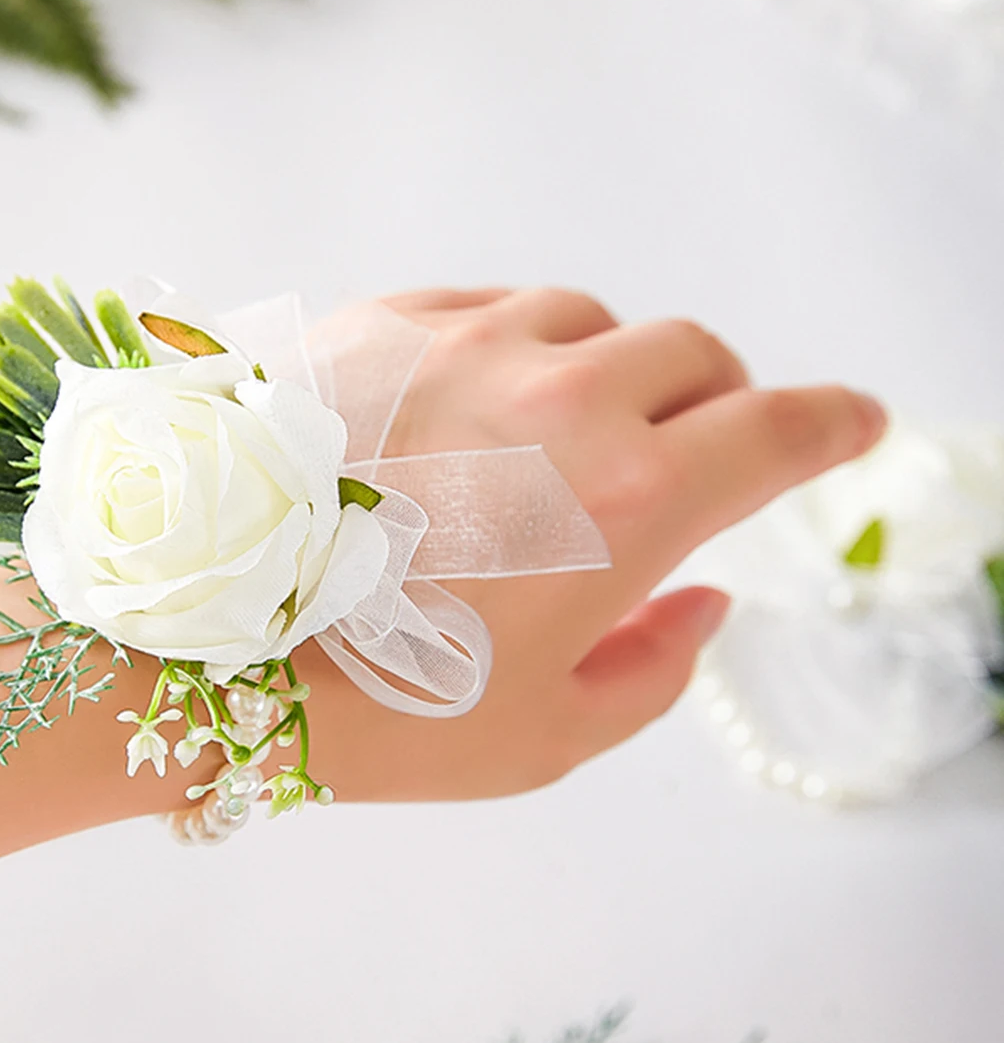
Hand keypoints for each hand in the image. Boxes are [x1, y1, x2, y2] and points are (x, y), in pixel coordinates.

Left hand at [295, 286, 886, 800]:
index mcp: (627, 501)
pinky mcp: (378, 323)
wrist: (189, 638)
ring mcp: (463, 344)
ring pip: (589, 319)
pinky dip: (511, 349)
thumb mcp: (542, 735)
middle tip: (695, 454)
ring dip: (607, 371)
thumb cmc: (370, 711)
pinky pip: (486, 307)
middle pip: (695, 356)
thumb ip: (655, 667)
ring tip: (562, 442)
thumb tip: (703, 601)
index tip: (853, 424)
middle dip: (720, 402)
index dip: (834, 424)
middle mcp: (561, 397)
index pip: (776, 432)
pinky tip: (475, 409)